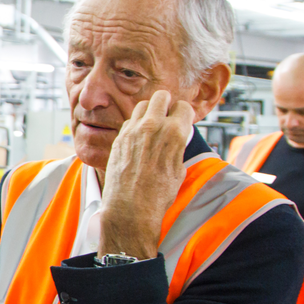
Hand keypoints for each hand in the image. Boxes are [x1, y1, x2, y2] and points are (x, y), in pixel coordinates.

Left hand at [97, 91, 195, 259]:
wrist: (131, 207)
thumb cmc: (158, 194)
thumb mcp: (179, 169)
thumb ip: (177, 147)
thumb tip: (178, 140)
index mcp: (174, 132)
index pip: (183, 106)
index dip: (184, 114)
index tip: (182, 119)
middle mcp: (153, 126)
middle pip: (161, 96)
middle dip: (166, 104)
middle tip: (167, 115)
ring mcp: (133, 131)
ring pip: (142, 105)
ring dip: (149, 111)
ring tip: (152, 125)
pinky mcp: (119, 138)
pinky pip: (129, 122)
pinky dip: (135, 125)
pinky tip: (138, 139)